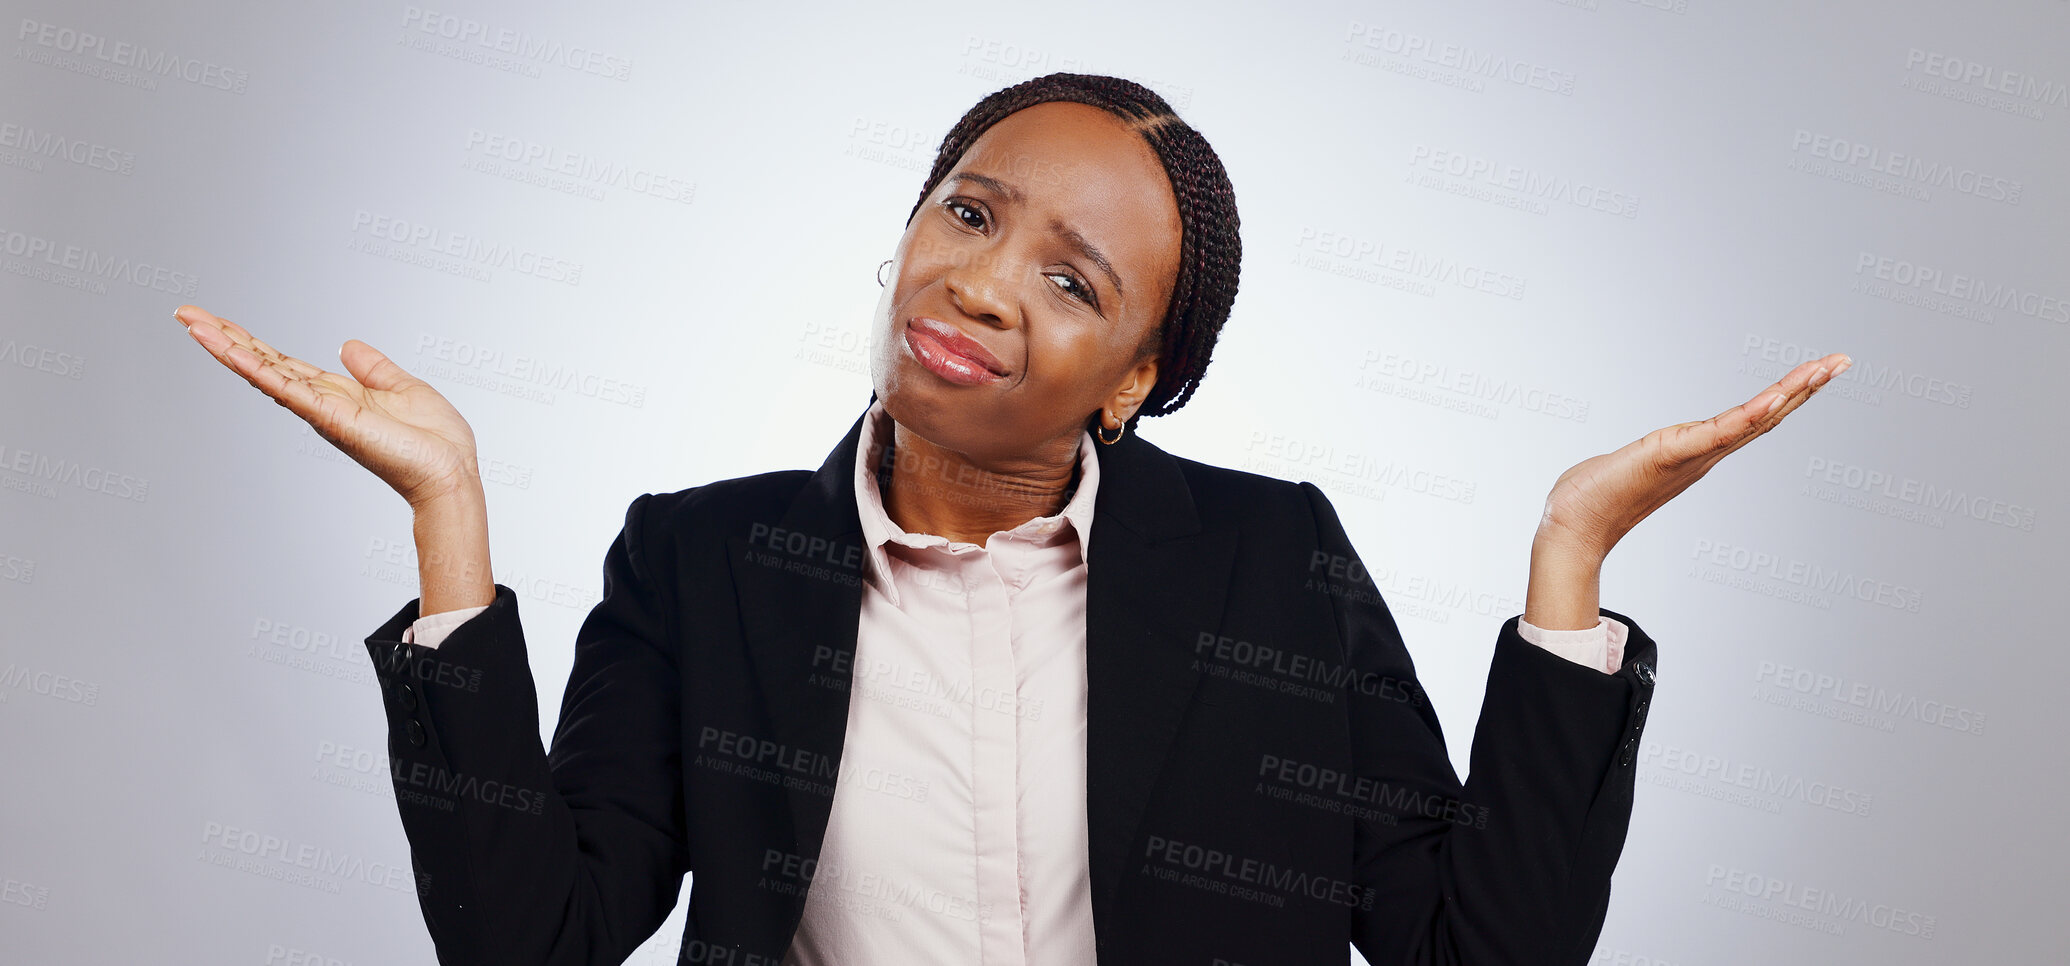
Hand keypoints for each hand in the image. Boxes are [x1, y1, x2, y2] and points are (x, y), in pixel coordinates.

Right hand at [173, 304, 482, 508]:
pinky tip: (229, 350)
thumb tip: (347, 346)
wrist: (451, 472)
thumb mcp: (402, 388)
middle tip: (184, 313)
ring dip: (226, 348)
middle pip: (262, 364)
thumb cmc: (434, 441)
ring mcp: (320, 411)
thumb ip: (373, 368)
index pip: (282, 362)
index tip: (216, 321)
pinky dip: (257, 369)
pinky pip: (286, 389)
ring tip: (191, 324)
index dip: (249, 342)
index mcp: (335, 394)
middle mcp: (319, 403)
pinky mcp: (330, 417)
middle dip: (223, 338)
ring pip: (264, 373)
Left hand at [1537, 351, 1852, 558]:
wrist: (1571, 528)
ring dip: (1789, 395)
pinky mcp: (1668, 456)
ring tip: (1822, 370)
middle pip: (1766, 416)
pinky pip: (1714, 434)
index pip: (1753, 418)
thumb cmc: (1594, 497)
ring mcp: (1691, 457)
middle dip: (1805, 388)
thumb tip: (1645, 456)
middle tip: (1842, 361)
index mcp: (1698, 451)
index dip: (1787, 396)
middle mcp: (1704, 455)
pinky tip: (1771, 400)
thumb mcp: (1635, 462)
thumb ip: (1651, 456)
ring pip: (1750, 421)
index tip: (1819, 370)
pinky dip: (1744, 418)